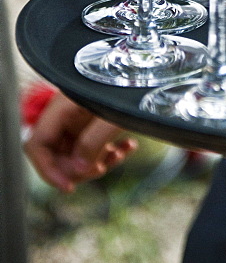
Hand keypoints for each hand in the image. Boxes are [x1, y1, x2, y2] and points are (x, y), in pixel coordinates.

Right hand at [23, 91, 137, 192]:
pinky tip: (126, 147)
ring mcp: (81, 116)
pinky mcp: (96, 120)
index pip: (37, 143)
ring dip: (94, 162)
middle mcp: (68, 111)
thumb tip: (78, 170)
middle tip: (99, 169)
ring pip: (75, 152)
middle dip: (75, 167)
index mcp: (63, 105)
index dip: (47, 169)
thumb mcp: (112, 116)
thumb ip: (92, 143)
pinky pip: (93, 145)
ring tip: (116, 157)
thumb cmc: (134, 85)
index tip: (67, 186)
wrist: (150, 76)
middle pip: (55, 152)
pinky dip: (107, 152)